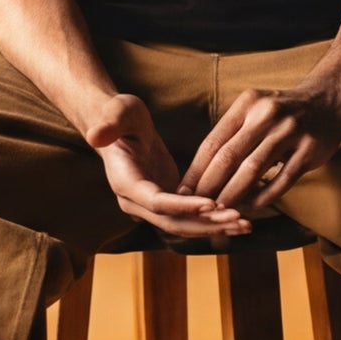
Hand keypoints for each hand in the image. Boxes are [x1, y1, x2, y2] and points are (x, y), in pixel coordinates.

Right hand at [85, 94, 251, 241]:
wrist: (120, 124)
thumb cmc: (119, 113)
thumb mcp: (117, 113)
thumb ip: (108, 125)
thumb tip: (94, 135)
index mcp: (124, 183)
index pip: (156, 202)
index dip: (183, 206)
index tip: (211, 203)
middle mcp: (136, 202)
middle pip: (173, 222)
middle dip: (206, 223)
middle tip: (239, 219)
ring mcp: (151, 205)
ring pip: (184, 225)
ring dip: (215, 226)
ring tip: (246, 224)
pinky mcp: (166, 201)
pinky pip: (190, 217)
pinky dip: (213, 219)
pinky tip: (240, 218)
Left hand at [181, 83, 340, 215]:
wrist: (328, 100)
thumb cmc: (282, 112)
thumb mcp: (254, 111)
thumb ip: (232, 135)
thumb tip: (200, 172)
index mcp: (247, 105)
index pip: (213, 142)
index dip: (196, 170)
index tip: (182, 192)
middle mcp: (266, 115)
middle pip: (229, 156)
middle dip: (209, 186)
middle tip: (196, 208)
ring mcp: (290, 130)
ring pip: (253, 168)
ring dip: (234, 193)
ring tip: (220, 211)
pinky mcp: (310, 148)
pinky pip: (284, 177)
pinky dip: (267, 194)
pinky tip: (254, 207)